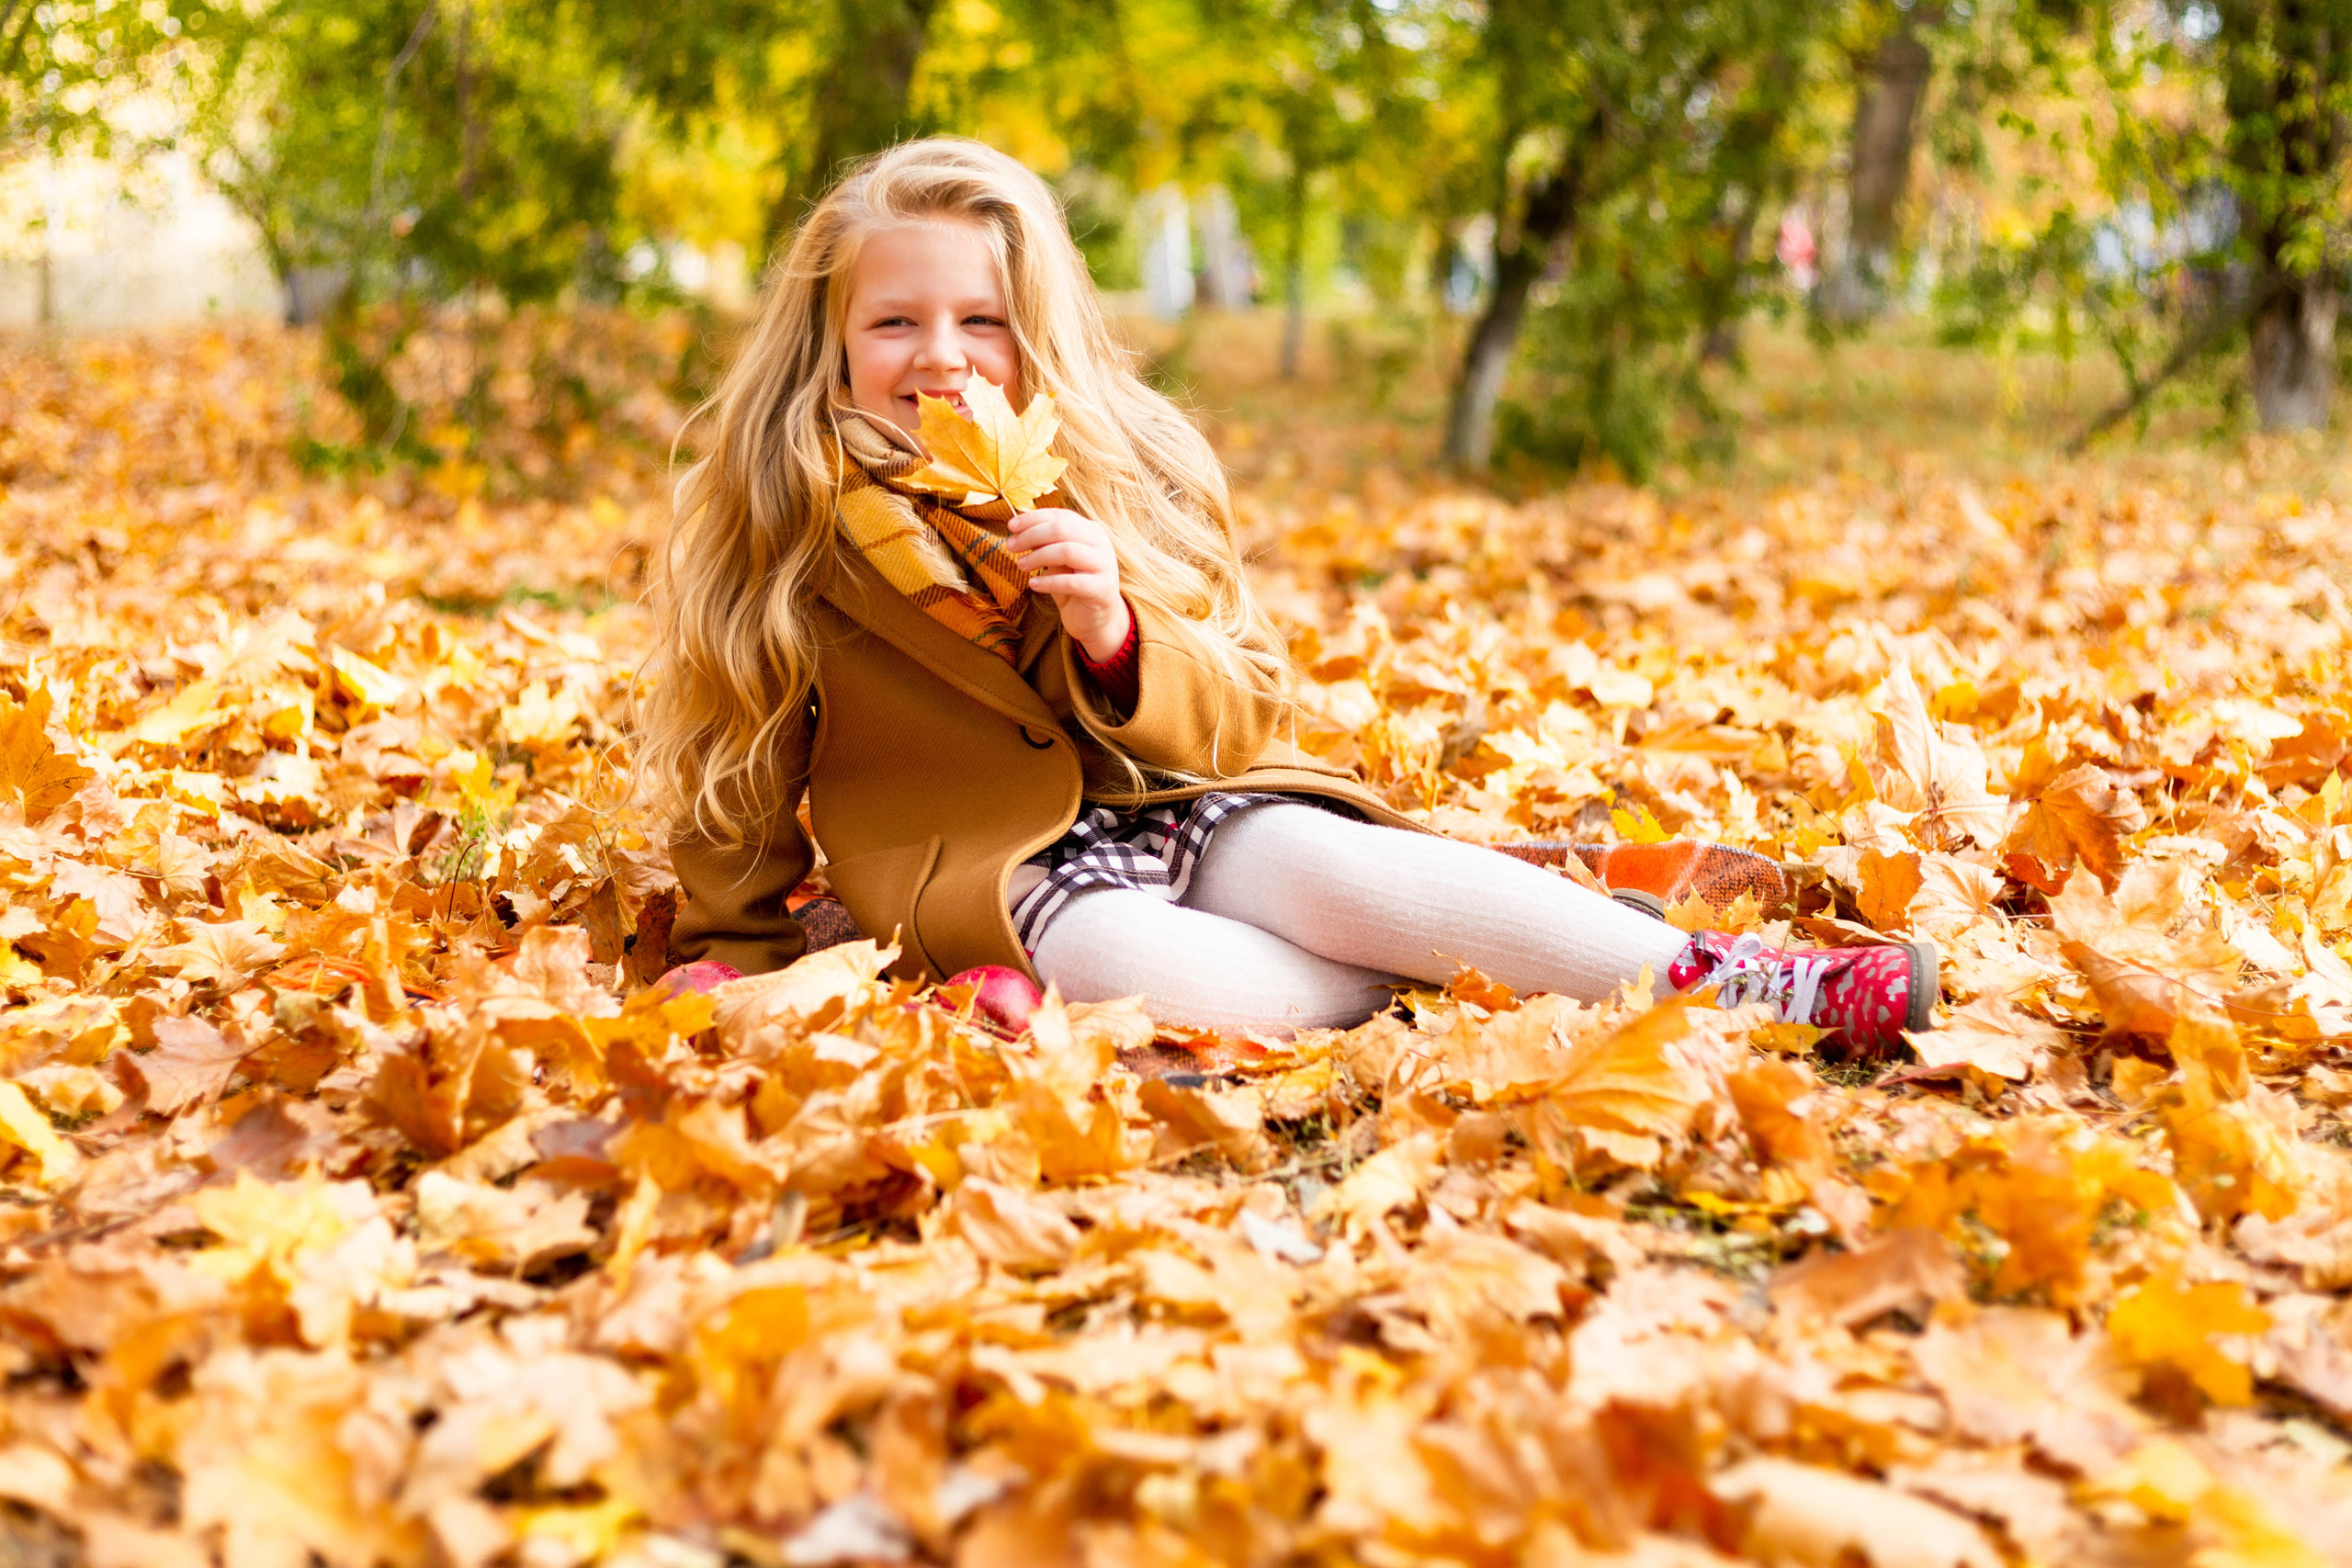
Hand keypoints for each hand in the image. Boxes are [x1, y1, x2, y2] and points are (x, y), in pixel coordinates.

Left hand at [1007, 507, 1129, 661]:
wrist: (1095, 618)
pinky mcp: (1102, 589)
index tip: (1011, 527)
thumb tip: (1017, 530)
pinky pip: (1070, 582)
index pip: (1060, 515)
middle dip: (1031, 535)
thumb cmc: (1073, 584)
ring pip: (1067, 551)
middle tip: (1011, 546)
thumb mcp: (1057, 560)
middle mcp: (1100, 544)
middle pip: (1061, 529)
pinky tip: (1033, 584)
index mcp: (1090, 530)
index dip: (1033, 519)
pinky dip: (1047, 582)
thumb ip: (1044, 544)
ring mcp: (1104, 566)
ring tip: (1021, 566)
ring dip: (1038, 557)